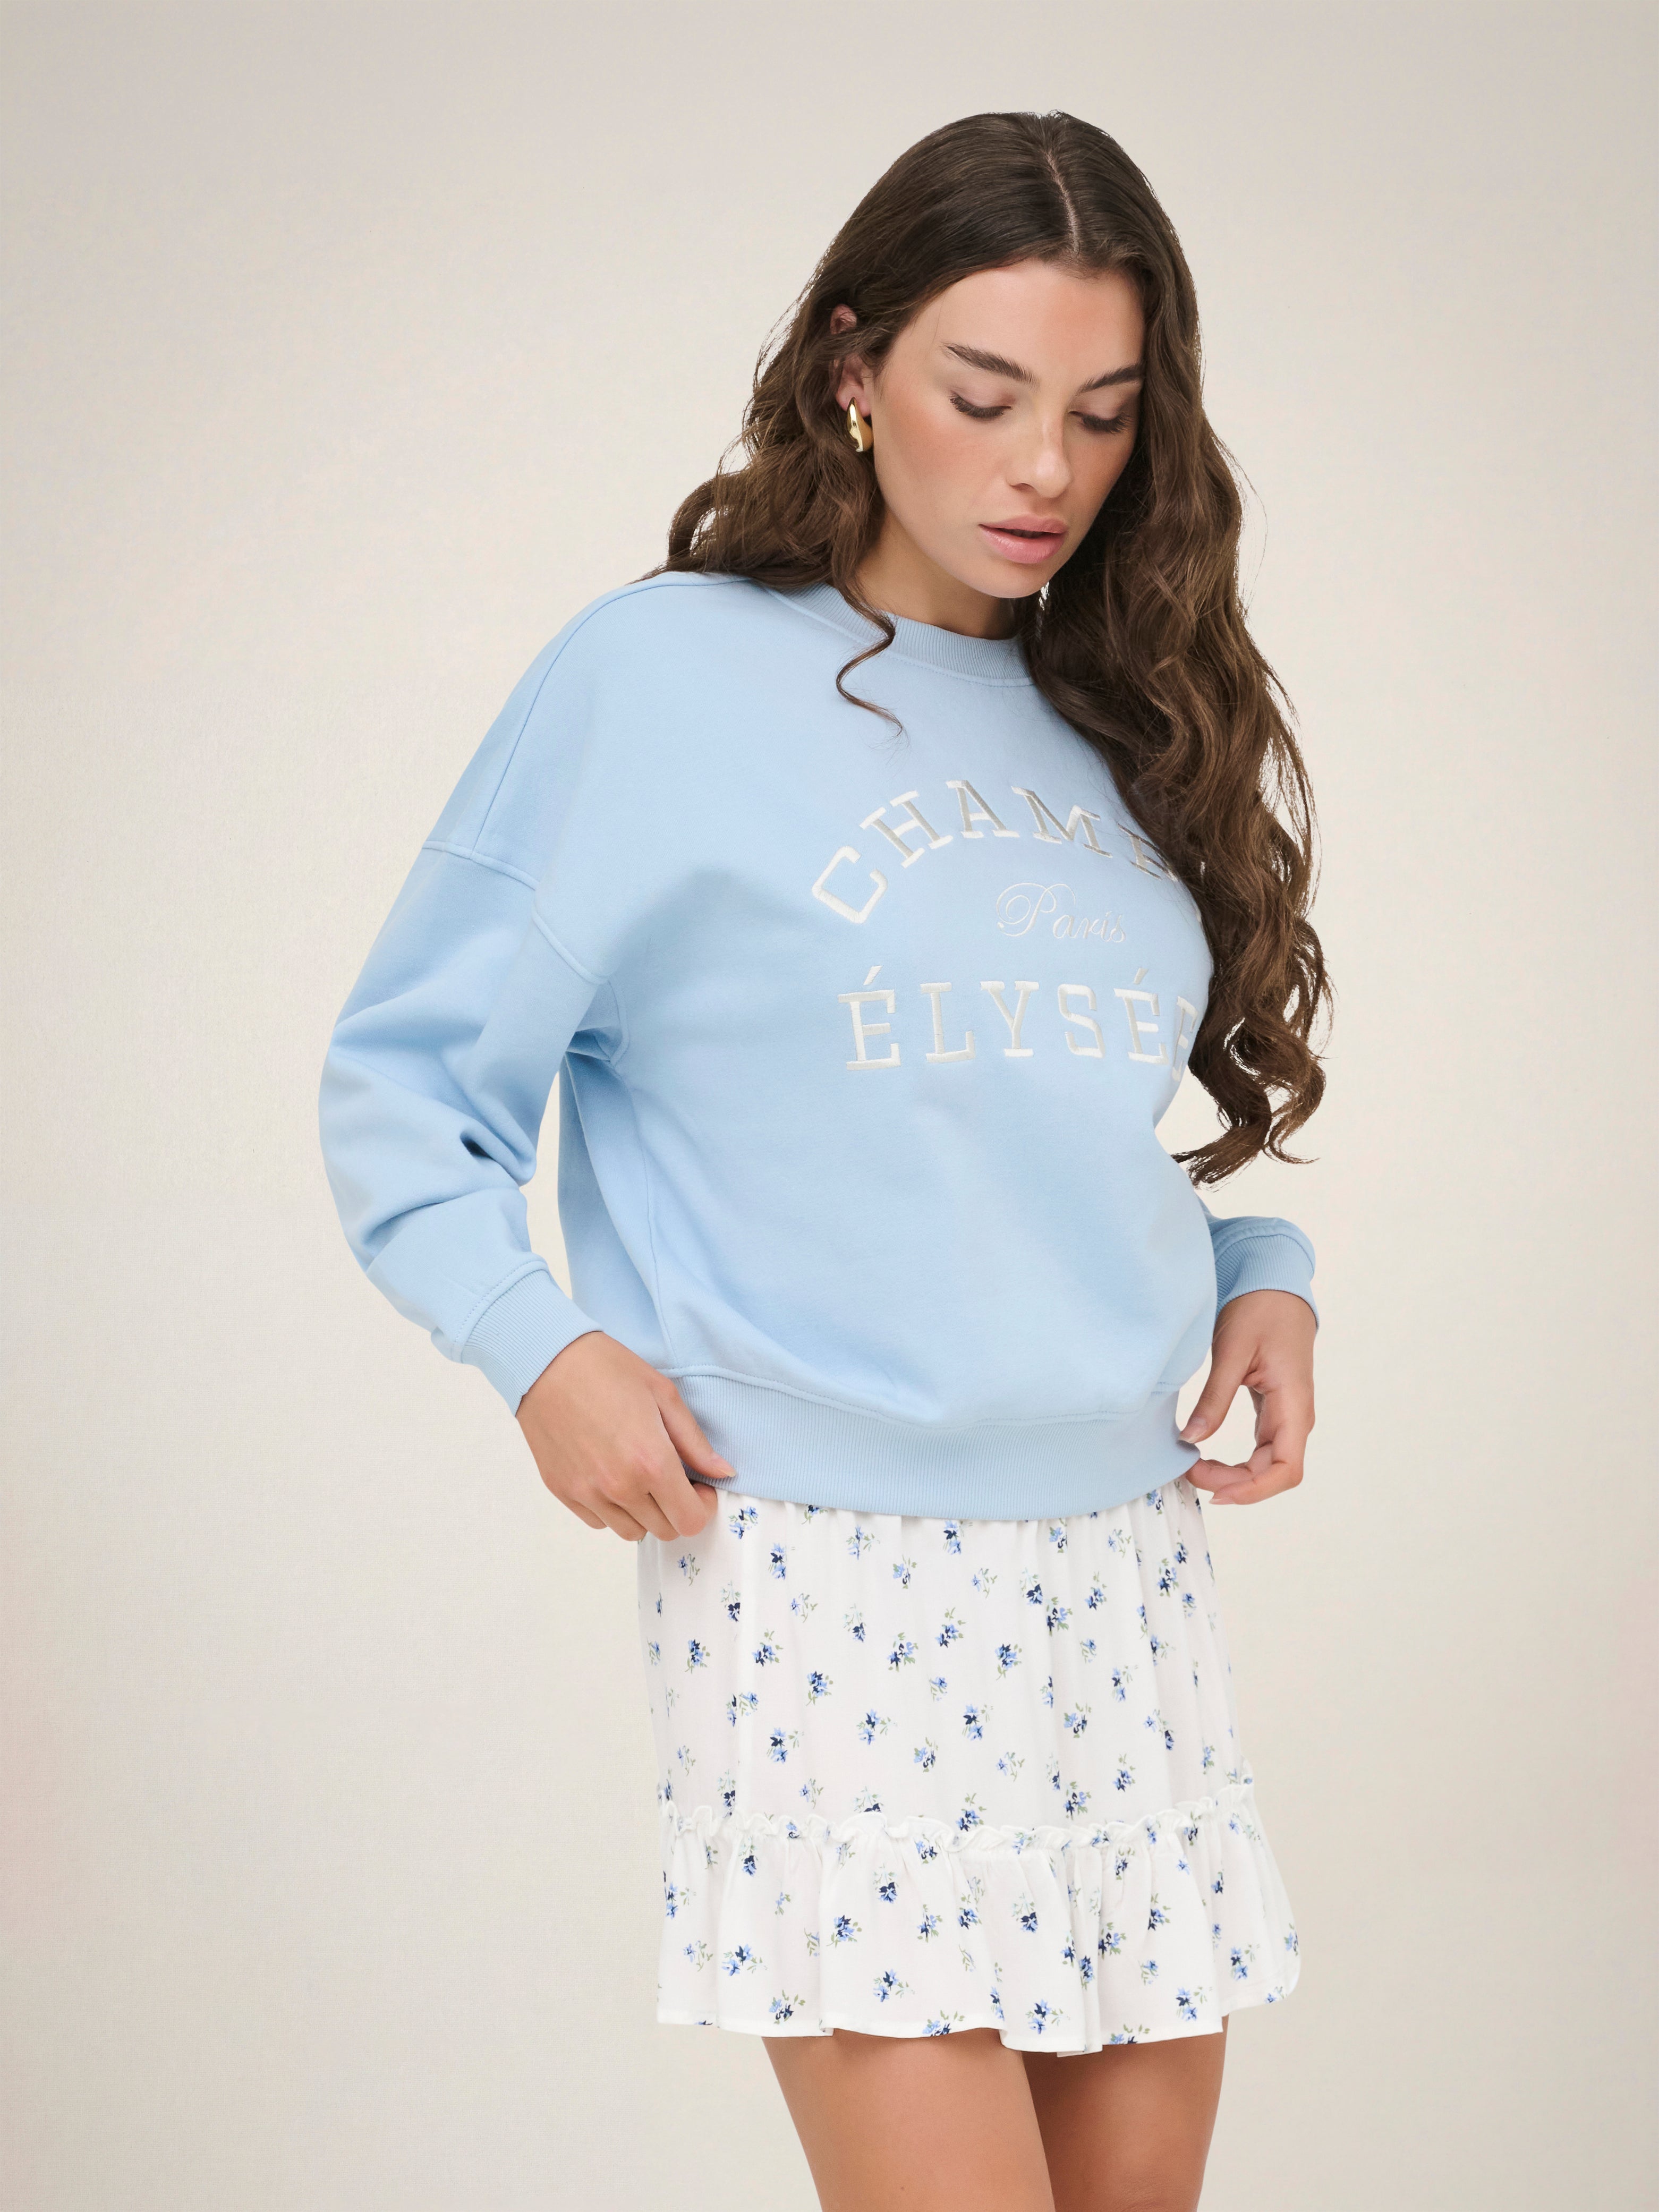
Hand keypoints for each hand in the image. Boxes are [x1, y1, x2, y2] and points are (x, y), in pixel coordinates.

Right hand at [515, 1332, 733, 1540]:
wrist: (546, 1361)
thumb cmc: (606, 1369)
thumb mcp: (663, 1395)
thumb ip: (695, 1442)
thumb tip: (723, 1472)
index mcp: (651, 1462)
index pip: (690, 1520)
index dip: (702, 1506)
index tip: (698, 1486)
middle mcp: (619, 1487)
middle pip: (665, 1530)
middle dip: (676, 1508)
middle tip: (671, 1476)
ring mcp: (588, 1493)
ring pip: (631, 1532)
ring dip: (644, 1512)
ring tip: (639, 1475)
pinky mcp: (563, 1492)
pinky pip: (599, 1521)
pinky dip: (612, 1509)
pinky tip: (611, 1474)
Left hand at [1179, 1289, 1315, 1504]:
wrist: (1274, 1286)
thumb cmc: (1260, 1311)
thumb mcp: (1232, 1351)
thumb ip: (1214, 1398)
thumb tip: (1191, 1440)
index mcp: (1293, 1405)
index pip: (1285, 1469)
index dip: (1253, 1490)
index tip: (1216, 1493)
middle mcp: (1295, 1417)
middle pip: (1271, 1473)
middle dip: (1232, 1484)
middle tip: (1187, 1473)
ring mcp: (1285, 1415)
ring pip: (1264, 1464)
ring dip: (1232, 1475)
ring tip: (1193, 1469)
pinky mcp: (1272, 1410)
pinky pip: (1258, 1449)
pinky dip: (1234, 1460)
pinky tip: (1206, 1457)